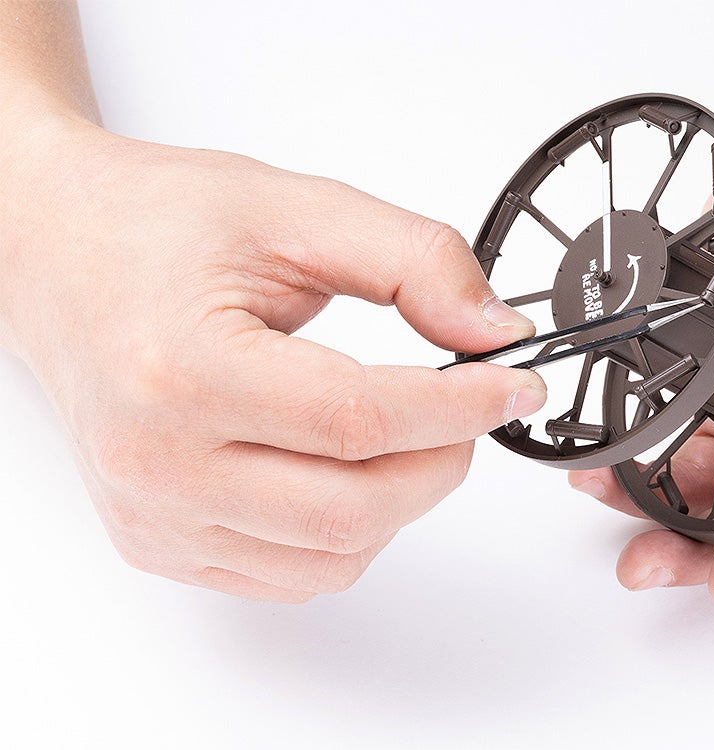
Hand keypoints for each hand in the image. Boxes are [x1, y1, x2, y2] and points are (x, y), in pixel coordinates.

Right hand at [0, 119, 546, 601]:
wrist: (57, 252)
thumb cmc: (158, 224)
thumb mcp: (298, 211)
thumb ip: (414, 263)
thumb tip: (496, 333)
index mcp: (182, 369)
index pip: (358, 421)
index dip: (461, 407)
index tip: (515, 383)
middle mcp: (157, 461)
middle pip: (353, 509)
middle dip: (443, 462)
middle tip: (469, 408)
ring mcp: (154, 515)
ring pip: (332, 556)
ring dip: (400, 500)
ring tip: (404, 430)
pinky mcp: (159, 542)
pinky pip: (291, 574)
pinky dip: (348, 532)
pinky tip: (348, 467)